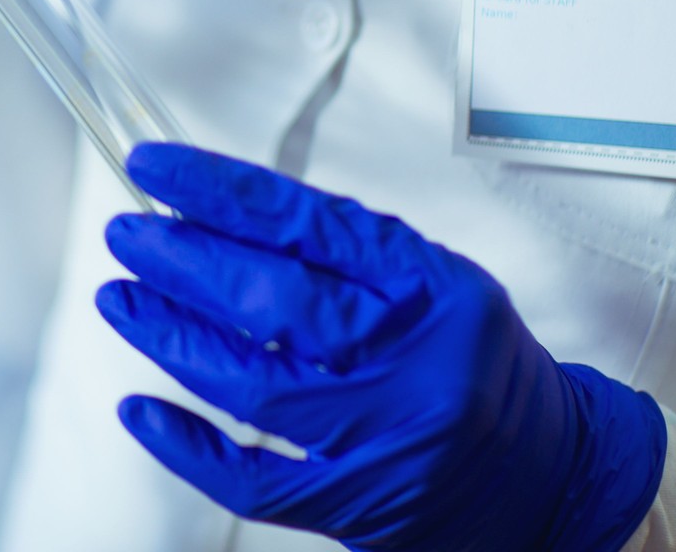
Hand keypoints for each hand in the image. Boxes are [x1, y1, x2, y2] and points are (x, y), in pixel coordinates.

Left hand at [99, 144, 666, 551]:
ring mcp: (383, 442)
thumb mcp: (435, 282)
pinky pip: (256, 483)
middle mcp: (411, 365)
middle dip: (185, 262)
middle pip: (277, 303)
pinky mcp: (358, 508)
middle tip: (128, 234)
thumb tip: (217, 211)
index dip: (220, 191)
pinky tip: (140, 408)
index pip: (309, 225)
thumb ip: (340, 251)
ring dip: (171, 337)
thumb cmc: (476, 365)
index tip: (157, 167)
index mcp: (432, 291)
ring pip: (254, 388)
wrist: (555, 481)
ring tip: (120, 297)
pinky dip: (189, 447)